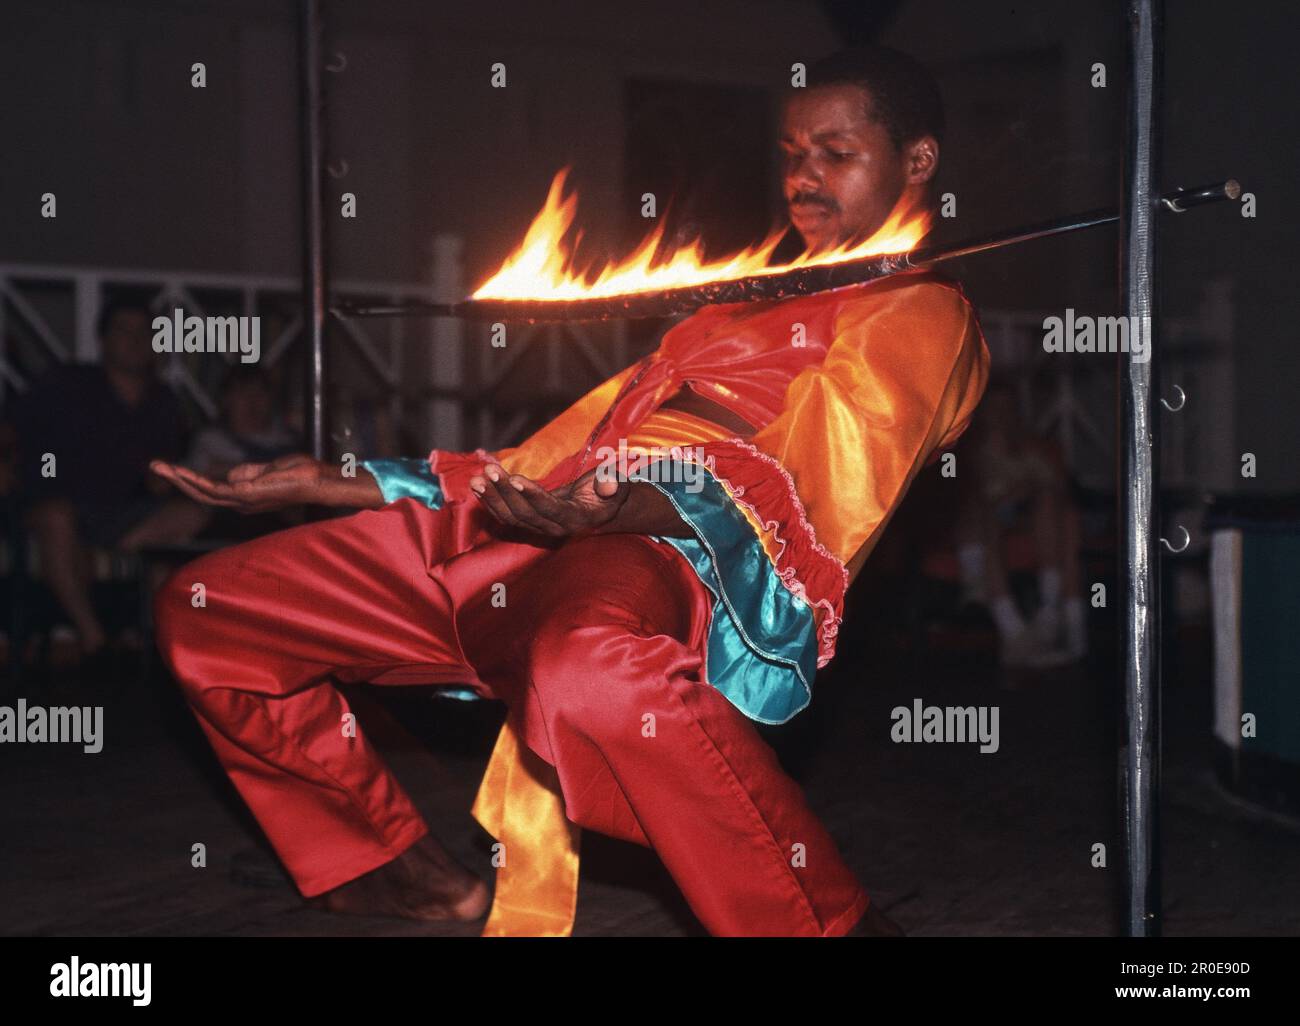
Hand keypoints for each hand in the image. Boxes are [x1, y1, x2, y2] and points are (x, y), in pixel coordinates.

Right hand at [150, 453, 327, 512]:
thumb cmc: (299, 472)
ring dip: (179, 480)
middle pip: (202, 493)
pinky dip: (195, 481)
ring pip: (202, 493)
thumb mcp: (268, 468)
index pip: (212, 491)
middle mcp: (241, 502)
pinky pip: (214, 489)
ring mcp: (242, 500)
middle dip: (177, 481)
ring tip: (158, 467)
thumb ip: (248, 472)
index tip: (172, 469)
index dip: (191, 481)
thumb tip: (230, 474)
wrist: (316, 478)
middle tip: (154, 466)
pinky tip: (180, 472)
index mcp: (245, 496)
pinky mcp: (245, 495)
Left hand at [468, 461, 628, 537]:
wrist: (601, 509)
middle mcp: (554, 529)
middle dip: (505, 492)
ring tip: (477, 477)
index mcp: (575, 520)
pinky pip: (506, 514)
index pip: (550, 509)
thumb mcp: (618, 487)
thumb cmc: (609, 494)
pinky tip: (478, 484)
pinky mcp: (528, 522)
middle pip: (524, 514)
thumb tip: (609, 483)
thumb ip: (613, 483)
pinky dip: (490, 500)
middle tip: (490, 470)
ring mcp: (539, 528)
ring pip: (511, 516)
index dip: (532, 495)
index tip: (515, 478)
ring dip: (492, 497)